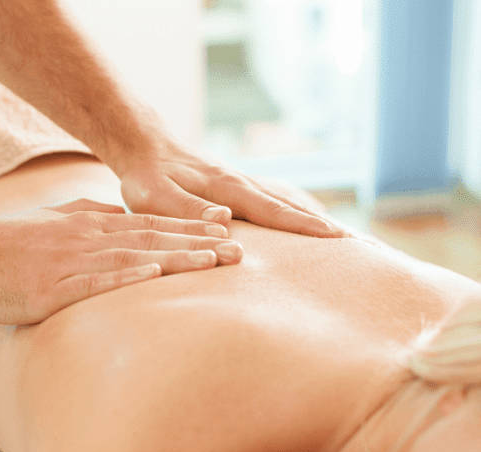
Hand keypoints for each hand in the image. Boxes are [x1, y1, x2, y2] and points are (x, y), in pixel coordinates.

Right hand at [0, 199, 242, 323]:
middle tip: (239, 248)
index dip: (189, 226)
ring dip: (179, 257)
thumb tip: (113, 215)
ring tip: (216, 261)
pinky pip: (98, 282)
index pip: (149, 224)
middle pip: (154, 237)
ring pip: (136, 256)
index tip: (223, 229)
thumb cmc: (6, 246)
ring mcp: (73, 262)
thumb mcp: (52, 223)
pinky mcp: (55, 288)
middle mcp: (89, 238)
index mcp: (89, 226)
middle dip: (199, 242)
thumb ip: (86, 218)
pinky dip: (130, 276)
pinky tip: (157, 274)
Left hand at [118, 143, 351, 237]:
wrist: (147, 148)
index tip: (339, 240)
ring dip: (316, 219)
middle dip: (326, 226)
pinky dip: (298, 210)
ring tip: (347, 239)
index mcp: (229, 189)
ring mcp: (244, 184)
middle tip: (363, 246)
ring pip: (288, 201)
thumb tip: (226, 220)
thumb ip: (187, 210)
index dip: (305, 227)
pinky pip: (276, 199)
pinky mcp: (238, 188)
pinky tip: (309, 220)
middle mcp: (244, 184)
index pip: (274, 211)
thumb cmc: (148, 178)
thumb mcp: (155, 197)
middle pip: (293, 206)